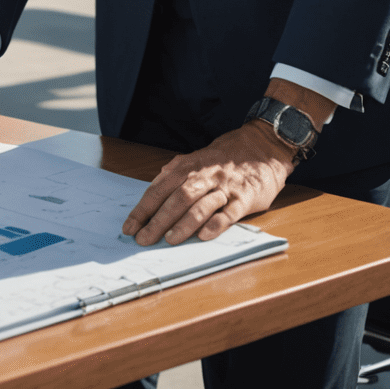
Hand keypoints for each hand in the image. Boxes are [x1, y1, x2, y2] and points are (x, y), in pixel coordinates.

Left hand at [122, 124, 295, 245]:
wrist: (260, 148)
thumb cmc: (221, 160)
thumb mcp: (193, 161)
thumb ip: (173, 175)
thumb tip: (152, 190)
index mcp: (185, 167)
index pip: (158, 190)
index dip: (142, 210)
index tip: (129, 227)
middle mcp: (202, 176)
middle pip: (176, 198)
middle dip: (157, 220)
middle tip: (143, 239)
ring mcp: (223, 187)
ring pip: (200, 205)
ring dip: (183, 223)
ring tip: (169, 240)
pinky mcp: (244, 198)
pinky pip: (229, 213)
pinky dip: (216, 224)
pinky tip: (204, 236)